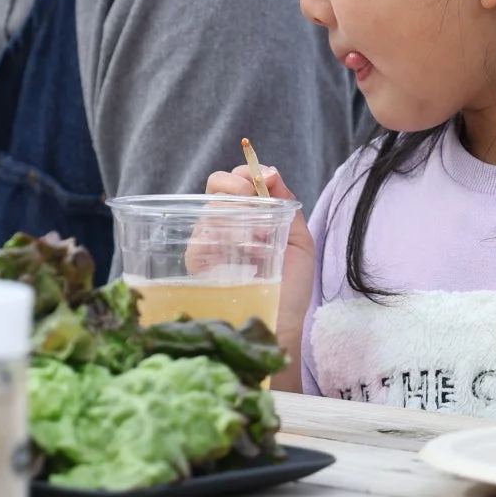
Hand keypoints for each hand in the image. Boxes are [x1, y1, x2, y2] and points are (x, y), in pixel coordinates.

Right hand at [204, 166, 313, 393]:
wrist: (280, 325)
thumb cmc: (290, 288)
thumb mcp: (299, 240)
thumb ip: (286, 203)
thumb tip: (268, 171)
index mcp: (246, 216)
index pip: (236, 180)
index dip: (246, 173)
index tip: (263, 180)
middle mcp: (222, 224)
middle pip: (215, 186)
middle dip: (234, 185)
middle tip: (253, 199)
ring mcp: (206, 241)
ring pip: (209, 207)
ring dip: (235, 213)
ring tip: (258, 238)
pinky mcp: (196, 260)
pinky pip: (201, 234)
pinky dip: (223, 234)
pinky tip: (243, 250)